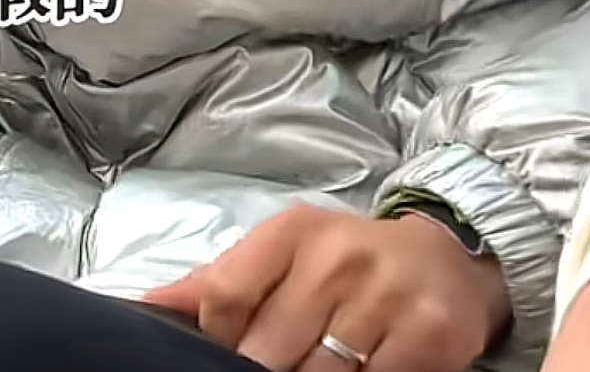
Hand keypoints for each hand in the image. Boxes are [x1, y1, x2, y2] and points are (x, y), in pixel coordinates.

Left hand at [143, 204, 510, 371]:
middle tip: (275, 368)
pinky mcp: (428, 337)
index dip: (218, 338)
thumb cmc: (346, 261)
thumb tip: (146, 306)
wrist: (443, 259)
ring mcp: (384, 297)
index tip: (230, 352)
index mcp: (292, 232)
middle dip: (263, 371)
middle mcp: (336, 257)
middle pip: (267, 348)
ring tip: (311, 367)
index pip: (225, 293)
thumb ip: (217, 283)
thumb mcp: (283, 254)